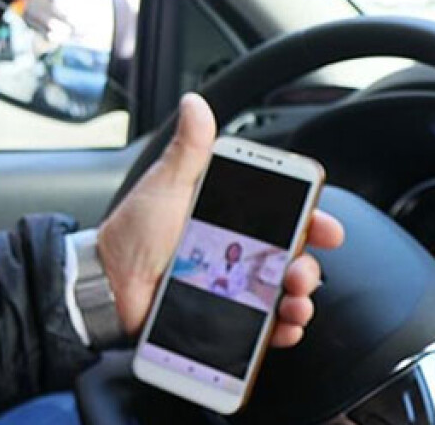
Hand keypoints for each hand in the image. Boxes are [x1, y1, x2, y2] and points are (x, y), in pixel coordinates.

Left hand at [97, 93, 344, 346]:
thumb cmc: (132, 231)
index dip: (313, 220)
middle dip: (308, 266)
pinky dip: (282, 329)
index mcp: (228, 215)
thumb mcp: (165, 185)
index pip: (282, 215)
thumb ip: (188, 148)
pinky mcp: (224, 316)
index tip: (328, 227)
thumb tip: (195, 103)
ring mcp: (232, 284)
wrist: (107, 281)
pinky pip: (264, 327)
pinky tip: (282, 326)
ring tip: (292, 301)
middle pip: (292, 257)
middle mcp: (236, 250)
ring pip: (284, 292)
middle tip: (299, 271)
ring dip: (301, 299)